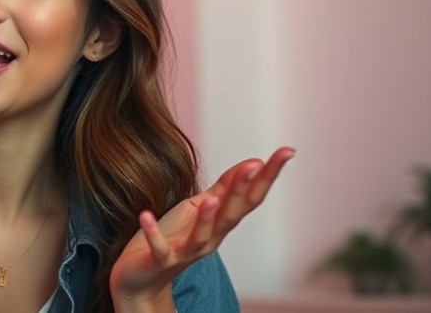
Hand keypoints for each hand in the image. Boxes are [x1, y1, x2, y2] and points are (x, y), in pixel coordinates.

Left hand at [109, 147, 295, 309]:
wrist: (143, 279)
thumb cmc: (173, 237)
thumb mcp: (199, 207)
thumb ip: (224, 188)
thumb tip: (252, 163)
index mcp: (220, 223)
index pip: (250, 197)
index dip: (268, 175)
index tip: (287, 151)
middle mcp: (209, 239)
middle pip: (231, 215)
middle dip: (243, 191)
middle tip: (255, 165)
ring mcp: (185, 252)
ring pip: (202, 237)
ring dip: (207, 219)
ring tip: (211, 199)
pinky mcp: (160, 260)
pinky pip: (159, 249)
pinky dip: (153, 234)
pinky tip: (146, 215)